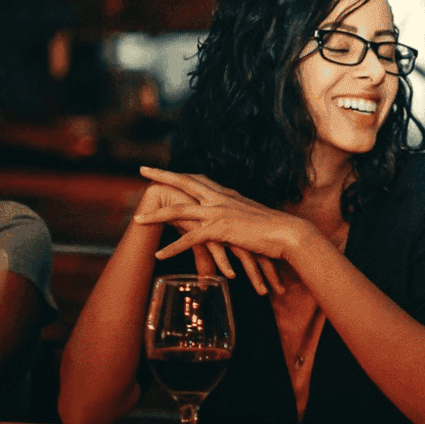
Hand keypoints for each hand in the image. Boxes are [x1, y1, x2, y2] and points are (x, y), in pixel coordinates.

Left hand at [134, 170, 286, 295]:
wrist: (287, 233)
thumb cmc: (273, 228)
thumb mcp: (251, 216)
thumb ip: (237, 214)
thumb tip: (231, 218)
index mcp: (226, 194)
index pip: (198, 179)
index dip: (180, 174)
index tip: (165, 169)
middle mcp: (220, 198)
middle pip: (183, 183)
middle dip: (161, 176)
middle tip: (142, 169)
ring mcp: (218, 213)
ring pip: (179, 211)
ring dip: (156, 216)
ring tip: (137, 219)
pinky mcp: (219, 230)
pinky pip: (189, 239)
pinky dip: (172, 248)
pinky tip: (159, 254)